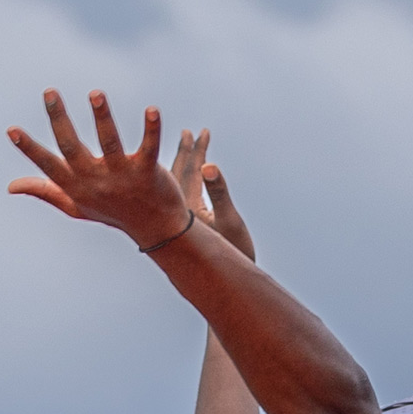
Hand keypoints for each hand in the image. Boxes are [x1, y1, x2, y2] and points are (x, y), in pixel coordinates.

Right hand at [8, 90, 190, 249]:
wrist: (157, 230)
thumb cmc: (112, 213)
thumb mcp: (76, 205)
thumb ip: (45, 191)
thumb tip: (10, 187)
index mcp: (77, 185)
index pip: (49, 166)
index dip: (30, 150)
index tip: (12, 130)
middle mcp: (97, 181)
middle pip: (73, 149)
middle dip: (60, 120)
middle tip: (50, 92)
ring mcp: (123, 177)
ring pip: (110, 144)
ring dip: (103, 118)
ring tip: (96, 94)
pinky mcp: (148, 173)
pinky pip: (149, 148)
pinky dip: (151, 130)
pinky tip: (152, 110)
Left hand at [169, 128, 255, 262]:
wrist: (229, 281)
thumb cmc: (234, 252)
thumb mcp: (229, 220)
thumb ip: (218, 191)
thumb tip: (208, 166)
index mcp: (185, 208)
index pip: (188, 171)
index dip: (195, 151)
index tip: (199, 132)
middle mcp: (178, 213)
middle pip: (179, 175)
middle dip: (186, 154)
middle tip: (187, 134)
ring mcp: (181, 220)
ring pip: (179, 187)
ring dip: (185, 167)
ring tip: (188, 151)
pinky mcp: (187, 227)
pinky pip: (182, 198)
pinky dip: (187, 184)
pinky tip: (191, 181)